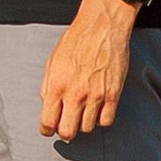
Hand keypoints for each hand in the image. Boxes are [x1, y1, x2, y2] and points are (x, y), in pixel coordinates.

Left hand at [40, 0, 133, 138]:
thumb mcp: (52, 63)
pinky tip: (97, 108)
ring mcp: (96, 96)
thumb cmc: (75, 42)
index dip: (46, 130)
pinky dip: (101, 118)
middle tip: (65, 125)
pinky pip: (106, 121)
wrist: (101, 28)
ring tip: (82, 112)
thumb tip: (47, 106)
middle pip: (68, 132)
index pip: (47, 122)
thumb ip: (47, 87)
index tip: (49, 129)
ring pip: (87, 128)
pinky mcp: (113, 94)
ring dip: (82, 123)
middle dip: (64, 132)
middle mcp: (75, 94)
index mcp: (56, 86)